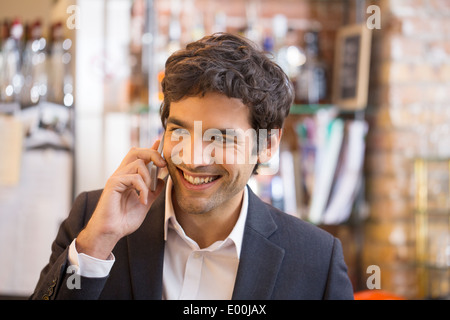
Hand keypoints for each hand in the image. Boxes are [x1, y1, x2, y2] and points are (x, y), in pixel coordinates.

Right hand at [76, 140, 165, 258]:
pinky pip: (134, 177)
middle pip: (136, 151)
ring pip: (138, 163)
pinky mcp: (113, 183)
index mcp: (128, 176)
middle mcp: (121, 174)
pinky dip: (143, 189)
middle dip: (152, 154)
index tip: (159, 142)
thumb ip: (153, 191)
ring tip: (147, 194)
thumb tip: (163, 180)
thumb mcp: (145, 202)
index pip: (139, 156)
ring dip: (148, 178)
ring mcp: (116, 177)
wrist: (112, 232)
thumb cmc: (124, 219)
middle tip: (163, 165)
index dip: (150, 148)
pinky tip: (142, 200)